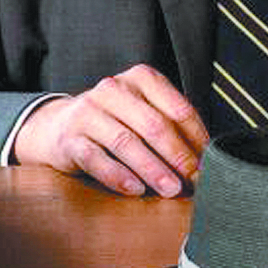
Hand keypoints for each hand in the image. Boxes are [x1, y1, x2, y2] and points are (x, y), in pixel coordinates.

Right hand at [12, 64, 209, 197]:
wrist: (57, 126)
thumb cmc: (115, 121)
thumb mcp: (143, 112)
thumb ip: (171, 126)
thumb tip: (205, 158)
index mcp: (140, 78)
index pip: (178, 108)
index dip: (197, 137)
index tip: (210, 162)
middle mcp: (113, 89)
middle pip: (154, 125)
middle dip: (178, 156)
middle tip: (194, 180)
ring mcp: (88, 113)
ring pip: (126, 142)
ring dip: (153, 169)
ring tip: (171, 189)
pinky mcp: (69, 139)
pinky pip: (96, 159)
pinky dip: (119, 176)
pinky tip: (136, 190)